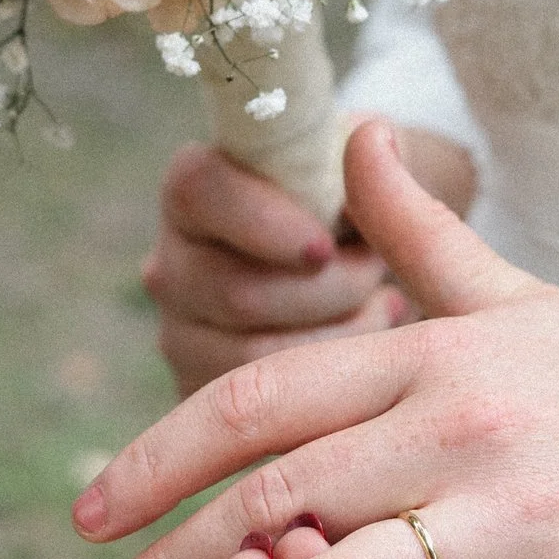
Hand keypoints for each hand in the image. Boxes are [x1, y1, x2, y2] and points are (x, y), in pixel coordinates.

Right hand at [143, 141, 408, 395]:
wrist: (358, 264)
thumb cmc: (356, 203)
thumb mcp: (361, 163)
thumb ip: (364, 149)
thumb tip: (373, 138)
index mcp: (196, 189)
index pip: (200, 191)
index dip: (263, 219)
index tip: (327, 243)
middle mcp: (172, 264)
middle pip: (235, 292)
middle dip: (328, 288)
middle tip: (379, 270)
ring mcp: (182, 338)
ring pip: (254, 361)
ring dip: (338, 337)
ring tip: (386, 308)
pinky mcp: (206, 400)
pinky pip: (262, 420)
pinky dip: (329, 393)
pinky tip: (367, 360)